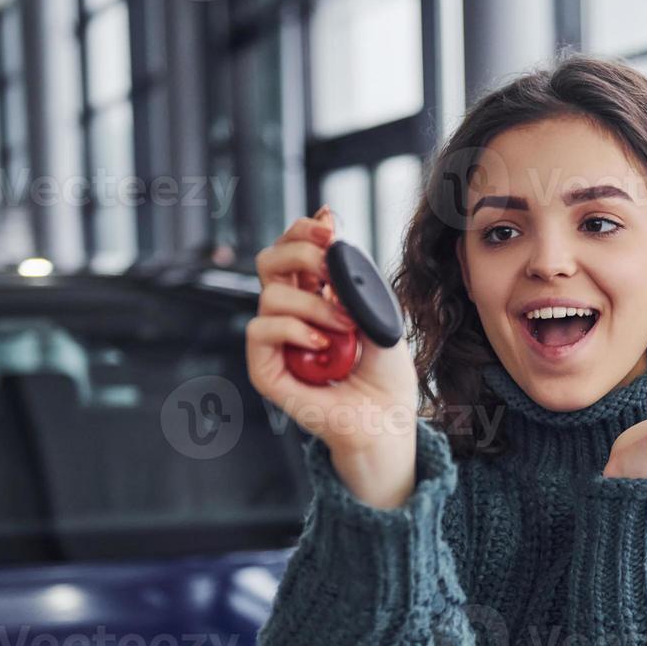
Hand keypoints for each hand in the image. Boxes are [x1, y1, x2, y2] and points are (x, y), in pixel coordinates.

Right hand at [246, 205, 420, 492]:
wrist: (387, 418)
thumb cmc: (385, 371)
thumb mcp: (379, 311)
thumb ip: (353, 274)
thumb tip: (332, 229)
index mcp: (313, 293)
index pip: (293, 246)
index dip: (304, 229)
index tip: (331, 227)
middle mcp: (289, 313)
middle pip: (269, 259)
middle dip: (299, 250)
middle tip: (328, 266)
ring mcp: (276, 341)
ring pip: (270, 294)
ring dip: (312, 303)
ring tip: (344, 328)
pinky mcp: (267, 369)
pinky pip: (260, 331)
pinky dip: (293, 330)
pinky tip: (322, 344)